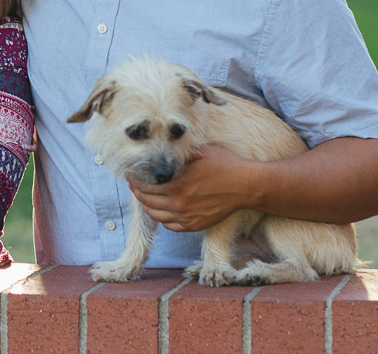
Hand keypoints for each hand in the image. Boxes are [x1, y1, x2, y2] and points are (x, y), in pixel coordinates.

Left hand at [127, 145, 259, 232]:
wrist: (247, 186)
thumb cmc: (224, 165)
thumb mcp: (199, 152)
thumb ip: (178, 155)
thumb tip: (159, 152)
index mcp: (177, 184)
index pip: (145, 186)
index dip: (134, 180)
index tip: (130, 174)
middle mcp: (179, 203)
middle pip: (147, 201)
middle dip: (138, 192)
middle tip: (134, 184)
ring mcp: (187, 217)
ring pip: (155, 215)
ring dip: (147, 206)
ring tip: (145, 196)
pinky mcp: (195, 225)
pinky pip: (170, 225)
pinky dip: (162, 218)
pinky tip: (162, 209)